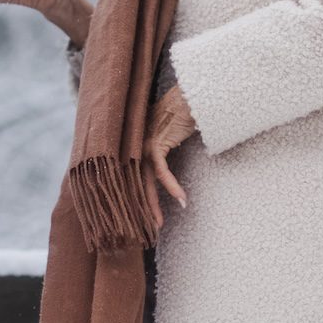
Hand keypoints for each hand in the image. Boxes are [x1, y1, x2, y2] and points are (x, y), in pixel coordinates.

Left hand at [143, 84, 196, 230]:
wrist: (193, 92)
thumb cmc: (185, 111)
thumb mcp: (169, 132)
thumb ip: (164, 145)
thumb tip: (166, 160)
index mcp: (135, 143)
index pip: (129, 176)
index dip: (132, 198)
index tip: (138, 217)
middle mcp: (135, 143)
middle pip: (131, 183)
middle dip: (138, 209)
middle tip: (143, 230)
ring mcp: (144, 142)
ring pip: (143, 181)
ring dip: (152, 205)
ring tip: (159, 224)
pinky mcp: (157, 141)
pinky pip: (161, 170)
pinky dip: (172, 186)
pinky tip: (182, 200)